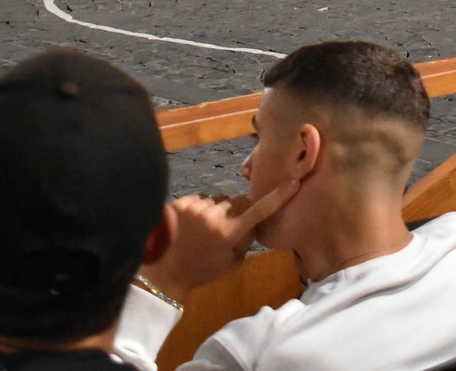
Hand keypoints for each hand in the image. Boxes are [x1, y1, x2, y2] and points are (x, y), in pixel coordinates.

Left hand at [139, 180, 298, 303]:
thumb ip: (245, 243)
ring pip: (219, 200)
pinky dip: (201, 208)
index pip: (260, 210)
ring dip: (217, 210)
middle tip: (230, 225)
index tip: (293, 183)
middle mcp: (216, 216)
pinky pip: (202, 198)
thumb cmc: (199, 271)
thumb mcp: (229, 264)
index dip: (279, 196)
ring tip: (204, 228)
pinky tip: (191, 224)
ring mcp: (198, 207)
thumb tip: (252, 226)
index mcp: (230, 232)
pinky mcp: (183, 202)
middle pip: (239, 200)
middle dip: (239, 210)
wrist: (162, 271)